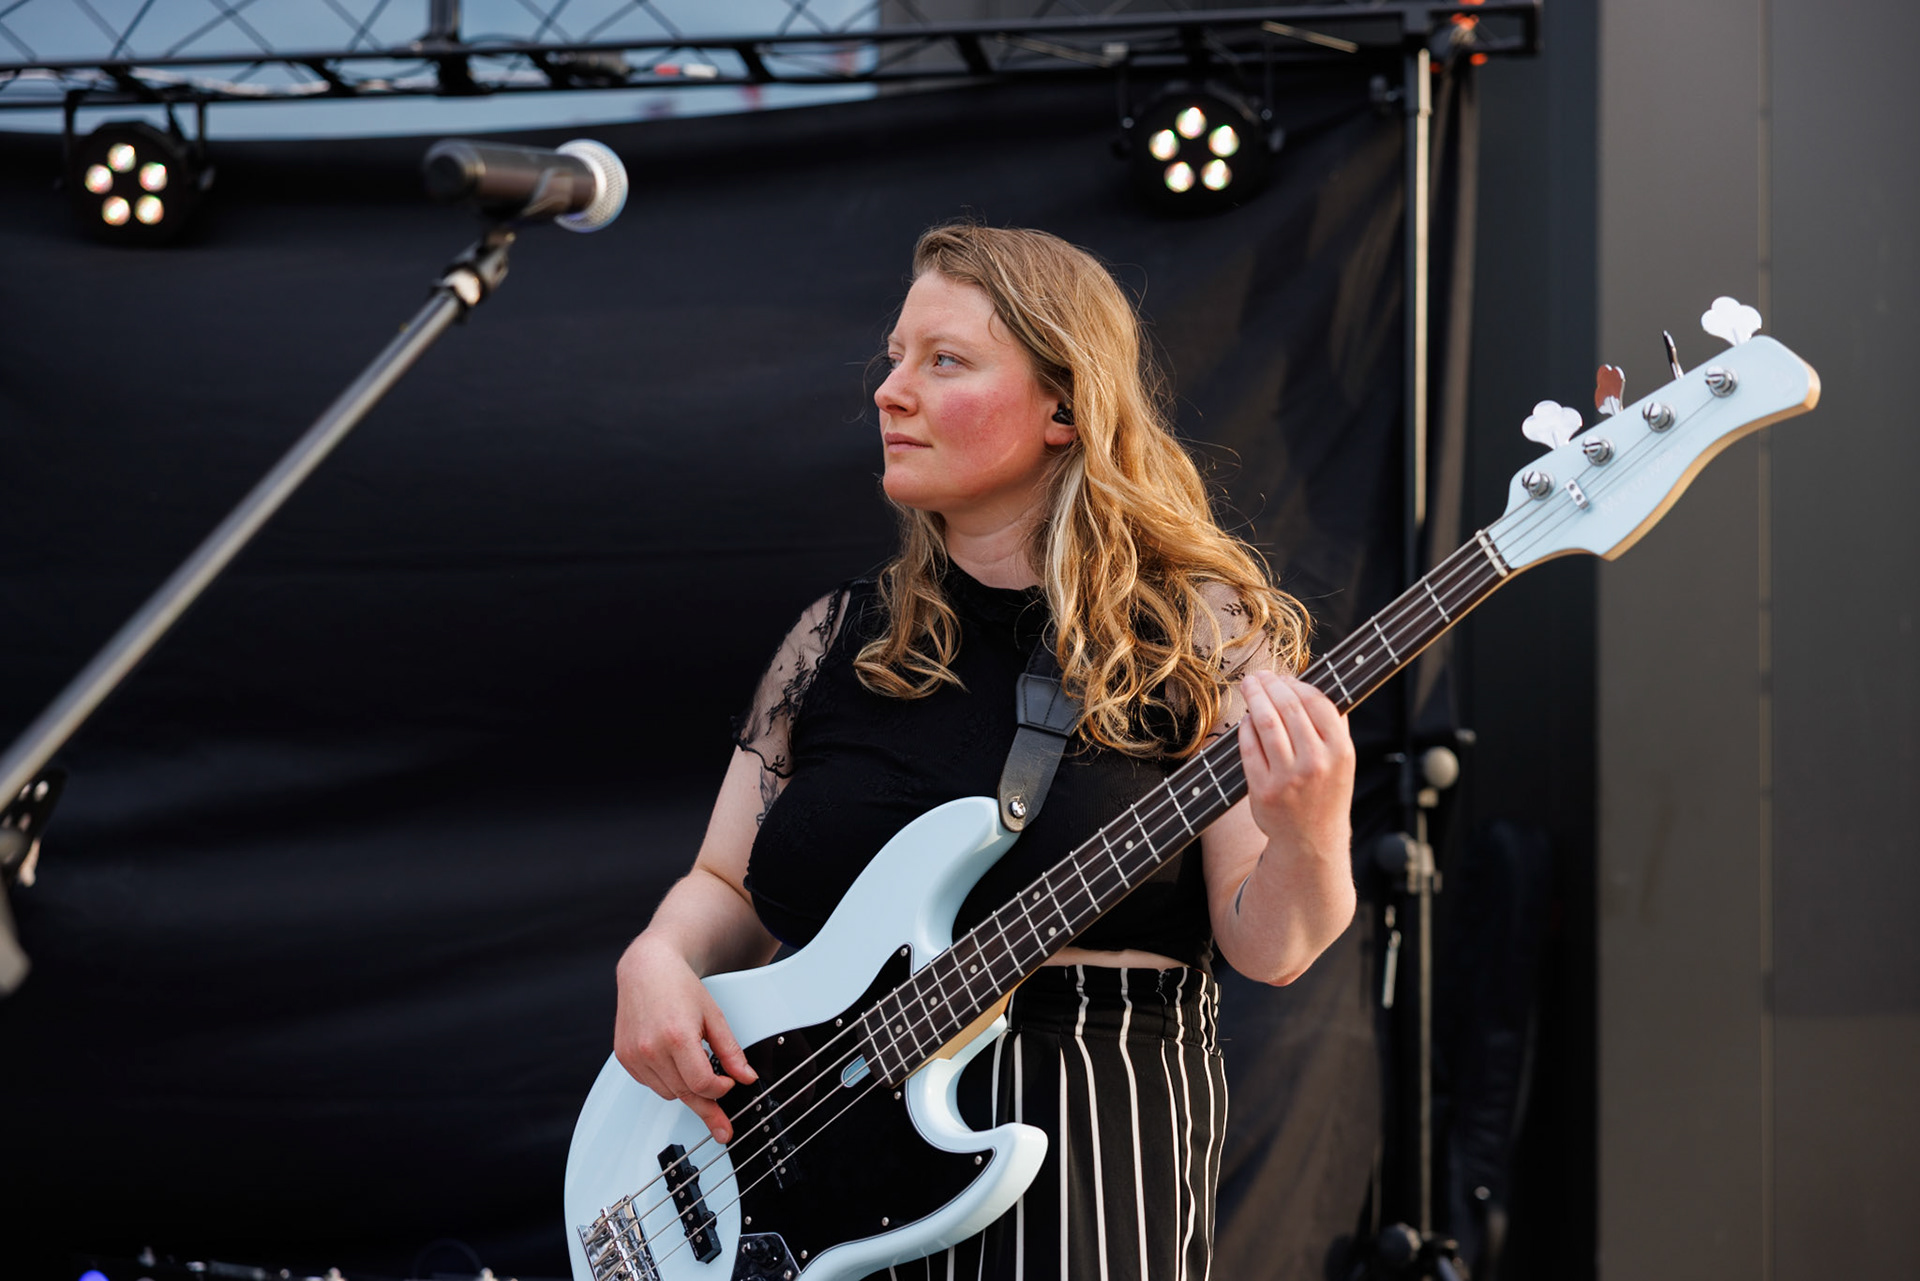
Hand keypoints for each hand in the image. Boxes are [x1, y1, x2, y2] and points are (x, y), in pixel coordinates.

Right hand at [613, 932, 757, 1143]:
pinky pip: (651, 1084)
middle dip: (707, 1108)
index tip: (729, 1086)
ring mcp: (634, 1055)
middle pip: (685, 1094)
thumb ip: (730, 1051)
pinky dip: (666, 1081)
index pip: (702, 1084)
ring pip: (668, 1093)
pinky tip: (674, 1064)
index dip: (720, 1091)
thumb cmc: (679, 987)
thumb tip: (746, 1077)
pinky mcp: (625, 1058)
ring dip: (686, 1090)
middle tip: (722, 1128)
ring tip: (696, 1071)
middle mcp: (651, 1049)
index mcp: (676, 1037)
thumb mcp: (714, 1016)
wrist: (647, 969)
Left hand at [1235, 668, 1354, 863]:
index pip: (1318, 703)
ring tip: (1249, 686)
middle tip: (1259, 675)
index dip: (1298, 684)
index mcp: (1341, 752)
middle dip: (1270, 684)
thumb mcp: (1342, 761)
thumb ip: (1334, 726)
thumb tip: (1310, 685)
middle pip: (1288, 708)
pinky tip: (1246, 719)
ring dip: (1254, 698)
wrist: (1312, 842)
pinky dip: (1245, 727)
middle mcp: (1316, 764)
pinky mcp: (1263, 790)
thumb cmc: (1326, 792)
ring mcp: (1288, 778)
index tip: (1285, 676)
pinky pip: (1249, 747)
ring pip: (1265, 722)